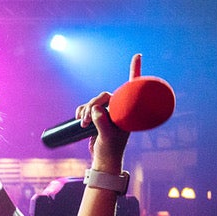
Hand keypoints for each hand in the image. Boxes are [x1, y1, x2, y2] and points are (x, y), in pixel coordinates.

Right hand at [74, 54, 136, 169]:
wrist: (103, 160)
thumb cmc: (110, 150)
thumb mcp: (107, 137)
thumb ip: (102, 122)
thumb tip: (95, 110)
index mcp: (127, 111)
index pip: (132, 88)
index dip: (134, 71)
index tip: (137, 55)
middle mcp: (119, 110)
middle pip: (104, 96)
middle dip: (92, 105)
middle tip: (86, 120)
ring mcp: (107, 113)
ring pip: (94, 102)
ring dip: (85, 110)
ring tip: (83, 124)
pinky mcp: (97, 117)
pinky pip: (87, 107)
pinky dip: (81, 111)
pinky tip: (79, 118)